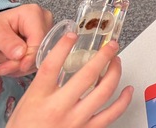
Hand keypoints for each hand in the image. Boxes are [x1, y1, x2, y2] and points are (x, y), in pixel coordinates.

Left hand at [0, 3, 52, 76]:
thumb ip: (7, 43)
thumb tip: (21, 54)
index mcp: (34, 13)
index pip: (39, 39)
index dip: (31, 55)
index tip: (20, 67)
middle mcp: (45, 21)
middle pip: (41, 48)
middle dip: (23, 62)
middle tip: (4, 68)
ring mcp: (46, 32)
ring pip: (41, 56)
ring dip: (22, 67)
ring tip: (4, 67)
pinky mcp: (44, 42)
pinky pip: (38, 59)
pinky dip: (24, 66)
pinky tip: (12, 65)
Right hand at [7, 33, 132, 127]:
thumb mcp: (27, 102)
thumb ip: (44, 83)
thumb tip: (62, 63)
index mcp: (39, 98)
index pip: (51, 66)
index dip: (63, 47)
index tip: (72, 35)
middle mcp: (58, 109)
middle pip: (87, 75)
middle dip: (104, 56)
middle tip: (111, 46)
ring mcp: (75, 121)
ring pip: (104, 92)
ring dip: (115, 73)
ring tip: (117, 63)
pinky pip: (112, 114)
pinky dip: (123, 100)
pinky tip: (127, 91)